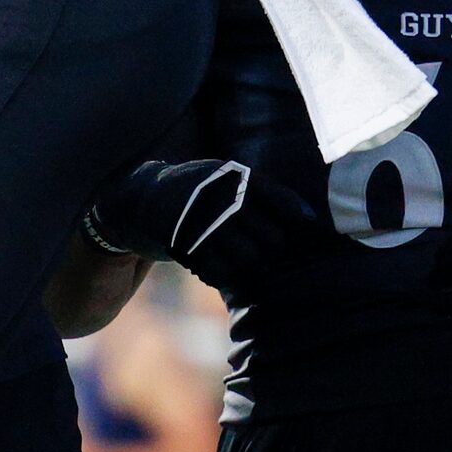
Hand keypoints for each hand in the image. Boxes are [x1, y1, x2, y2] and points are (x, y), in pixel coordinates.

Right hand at [85, 158, 323, 291]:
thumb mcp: (225, 179)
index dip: (302, 223)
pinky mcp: (188, 246)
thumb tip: (310, 219)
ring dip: (251, 267)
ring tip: (243, 261)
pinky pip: (222, 273)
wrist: (140, 200)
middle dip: (273, 250)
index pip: (284, 204)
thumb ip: (261, 193)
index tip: (311, 236)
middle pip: (272, 239)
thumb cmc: (196, 192)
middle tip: (265, 252)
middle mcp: (223, 196)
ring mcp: (204, 222)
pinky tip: (219, 267)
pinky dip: (225, 275)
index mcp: (235, 176)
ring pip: (250, 260)